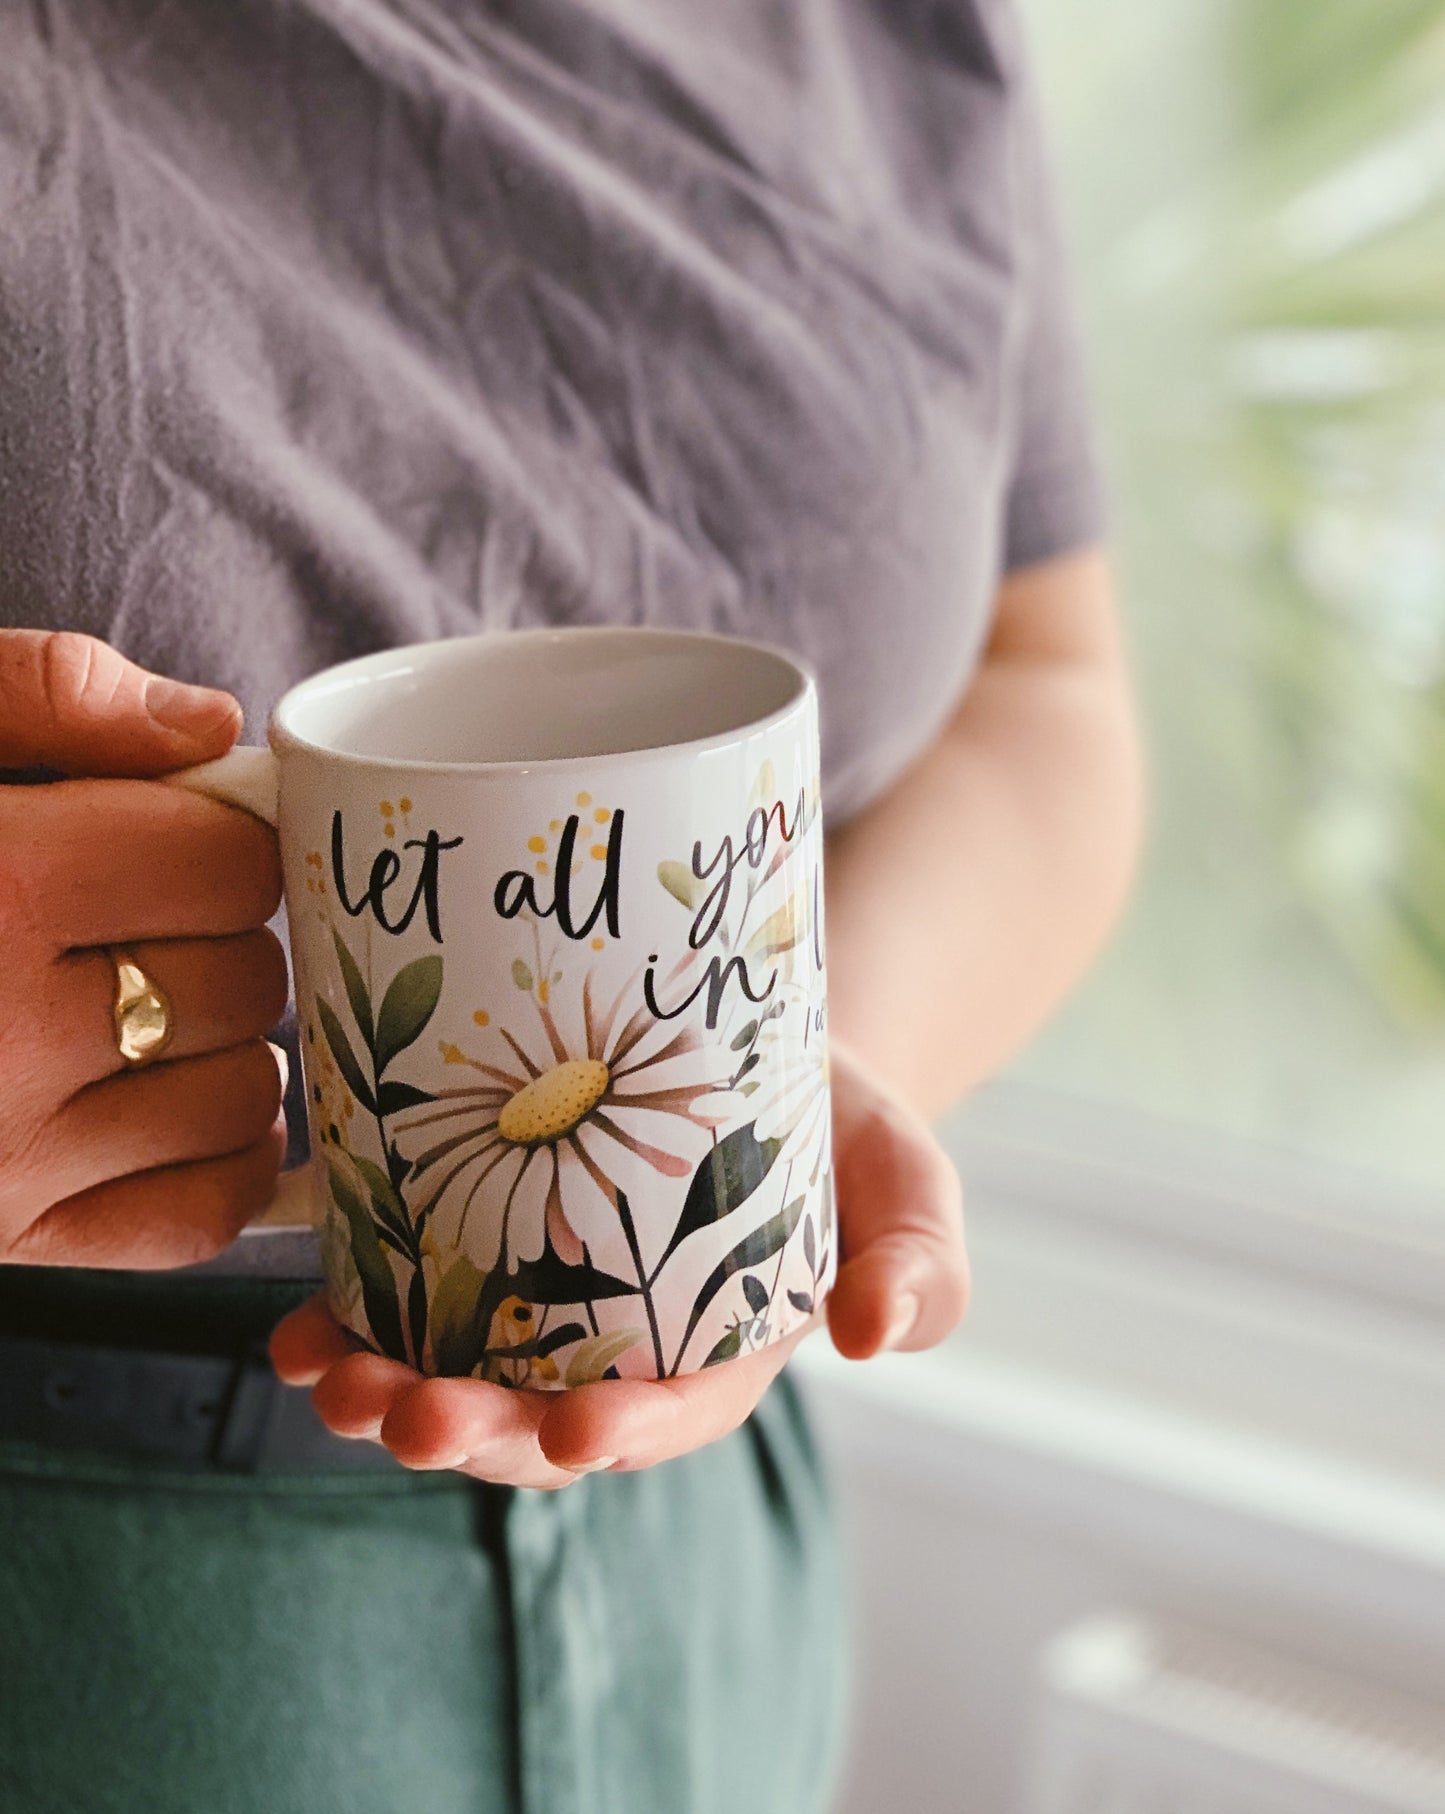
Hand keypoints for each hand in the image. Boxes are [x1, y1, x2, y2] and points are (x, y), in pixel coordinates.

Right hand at [0, 630, 289, 1267]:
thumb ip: (44, 695)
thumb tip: (207, 725)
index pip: (225, 864)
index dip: (213, 832)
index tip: (170, 829)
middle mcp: (3, 1041)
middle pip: (241, 975)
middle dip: (217, 930)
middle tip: (146, 909)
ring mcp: (1, 1163)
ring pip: (242, 1096)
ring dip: (225, 1040)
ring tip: (148, 997)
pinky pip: (198, 1214)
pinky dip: (220, 1157)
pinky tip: (169, 1100)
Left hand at [270, 1037, 967, 1486]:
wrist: (752, 1029)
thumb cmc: (840, 1122)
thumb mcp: (905, 1179)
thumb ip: (918, 1260)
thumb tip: (872, 1336)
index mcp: (723, 1355)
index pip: (671, 1417)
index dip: (620, 1433)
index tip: (574, 1429)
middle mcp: (621, 1348)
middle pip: (538, 1417)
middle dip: (473, 1432)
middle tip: (409, 1415)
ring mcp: (543, 1304)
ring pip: (460, 1375)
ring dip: (389, 1395)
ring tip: (333, 1382)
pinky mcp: (483, 1246)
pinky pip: (410, 1304)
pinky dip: (352, 1327)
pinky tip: (303, 1328)